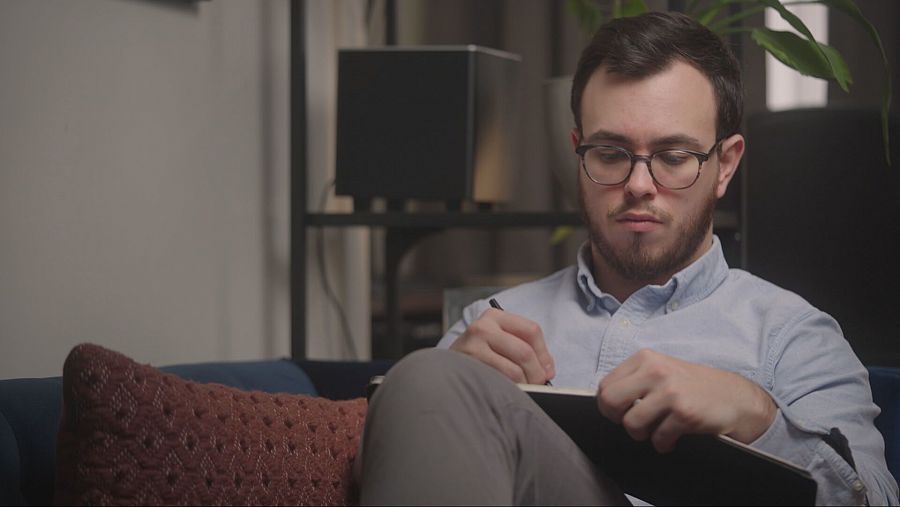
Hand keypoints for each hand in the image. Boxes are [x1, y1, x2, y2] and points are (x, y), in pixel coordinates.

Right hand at [450, 307, 554, 384]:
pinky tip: (508, 390)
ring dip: (525, 384)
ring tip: (524, 388)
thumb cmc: (478, 356)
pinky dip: (511, 389)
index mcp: (495, 316)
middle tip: (539, 384)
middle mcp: (483, 326)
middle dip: (537, 373)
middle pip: (525, 352)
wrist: (444, 367)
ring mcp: (473, 345)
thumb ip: (523, 348)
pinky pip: (500, 381)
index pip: (531, 330)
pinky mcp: (469, 365)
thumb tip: (547, 369)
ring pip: (514, 370)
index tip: (548, 370)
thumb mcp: (499, 341)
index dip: (544, 353)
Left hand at [596, 349, 775, 451]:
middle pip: (610, 402)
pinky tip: (674, 437)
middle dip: (618, 420)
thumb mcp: (663, 371)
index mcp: (646, 359)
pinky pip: (658, 438)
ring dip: (642, 435)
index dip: (608, 405)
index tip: (620, 413)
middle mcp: (655, 371)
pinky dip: (664, 444)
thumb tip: (606, 400)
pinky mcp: (684, 413)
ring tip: (657, 431)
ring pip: (631, 424)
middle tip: (634, 424)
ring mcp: (670, 392)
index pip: (605, 385)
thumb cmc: (695, 387)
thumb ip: (636, 380)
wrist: (737, 398)